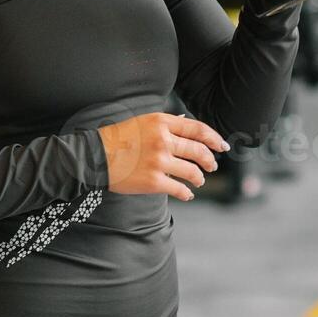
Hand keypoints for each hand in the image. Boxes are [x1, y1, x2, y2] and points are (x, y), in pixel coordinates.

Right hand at [96, 112, 228, 201]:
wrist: (95, 156)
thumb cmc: (117, 138)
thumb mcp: (143, 122)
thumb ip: (166, 124)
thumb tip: (186, 124)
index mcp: (161, 122)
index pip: (197, 129)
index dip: (214, 138)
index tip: (222, 145)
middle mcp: (163, 140)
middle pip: (199, 151)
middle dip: (209, 161)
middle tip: (212, 166)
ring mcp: (159, 161)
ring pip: (193, 171)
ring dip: (200, 178)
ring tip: (199, 180)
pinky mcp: (154, 181)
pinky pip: (180, 189)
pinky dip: (187, 193)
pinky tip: (188, 194)